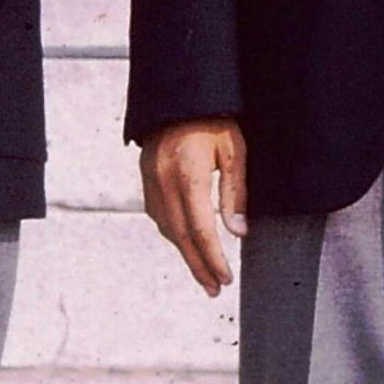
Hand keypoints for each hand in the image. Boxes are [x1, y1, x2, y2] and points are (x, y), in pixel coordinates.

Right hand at [141, 117, 247, 294]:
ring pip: (168, 229)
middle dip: (199, 267)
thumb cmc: (213, 119)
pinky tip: (187, 242)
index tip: (225, 278)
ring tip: (204, 273)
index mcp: (188, 175)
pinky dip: (174, 234)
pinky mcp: (146, 177)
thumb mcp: (234, 151)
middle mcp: (164, 182)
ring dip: (186, 254)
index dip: (213, 259)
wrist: (178, 94)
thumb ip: (235, 192)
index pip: (201, 230)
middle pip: (181, 237)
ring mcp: (151, 181)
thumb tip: (238, 232)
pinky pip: (159, 215)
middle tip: (214, 289)